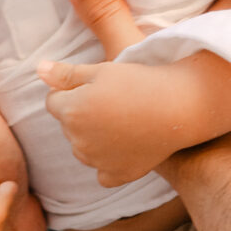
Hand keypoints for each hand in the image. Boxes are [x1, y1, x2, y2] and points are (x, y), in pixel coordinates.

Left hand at [35, 0, 230, 187]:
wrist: (190, 107)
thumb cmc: (151, 76)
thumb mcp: (113, 55)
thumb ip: (70, 66)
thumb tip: (39, 66)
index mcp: (71, 111)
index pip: (55, 98)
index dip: (77, 86)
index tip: (104, 79)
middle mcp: (79, 142)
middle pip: (69, 121)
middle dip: (85, 109)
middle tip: (120, 94)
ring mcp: (99, 162)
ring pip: (85, 144)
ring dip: (98, 133)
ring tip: (129, 114)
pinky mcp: (119, 175)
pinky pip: (104, 170)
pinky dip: (113, 159)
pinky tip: (130, 143)